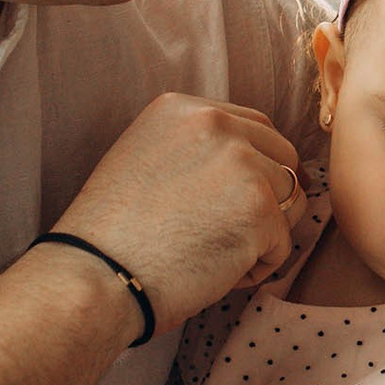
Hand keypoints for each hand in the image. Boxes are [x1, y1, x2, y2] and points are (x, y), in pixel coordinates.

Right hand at [48, 93, 305, 330]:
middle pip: (283, 159)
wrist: (94, 275)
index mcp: (183, 108)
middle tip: (233, 236)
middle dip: (270, 200)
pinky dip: (256, 269)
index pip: (253, 127)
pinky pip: (281, 245)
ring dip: (264, 235)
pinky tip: (216, 276)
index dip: (256, 169)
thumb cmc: (112, 235)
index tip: (239, 201)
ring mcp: (242, 164)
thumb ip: (195, 149)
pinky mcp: (260, 210)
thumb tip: (256, 164)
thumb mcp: (145, 159)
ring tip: (217, 258)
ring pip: (289, 202)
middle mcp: (216, 124)